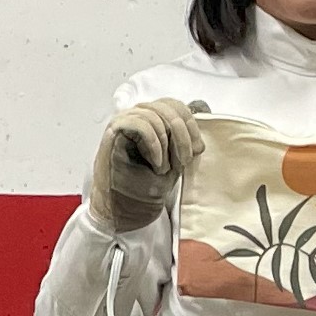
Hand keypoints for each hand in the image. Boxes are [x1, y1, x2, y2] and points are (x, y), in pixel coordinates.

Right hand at [89, 97, 205, 232]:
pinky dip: (154, 145)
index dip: (190, 124)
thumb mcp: (175, 158)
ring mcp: (123, 121)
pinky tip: (155, 163)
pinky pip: (141, 124)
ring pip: (155, 115)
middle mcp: (136, 115)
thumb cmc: (146, 186)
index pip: (175, 105)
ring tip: (162, 168)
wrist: (126, 209)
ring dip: (166, 145)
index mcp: (151, 119)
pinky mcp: (114, 131)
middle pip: (168, 108)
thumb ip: (184, 135)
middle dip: (182, 137)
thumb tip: (201, 107)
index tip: (197, 149)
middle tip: (183, 161)